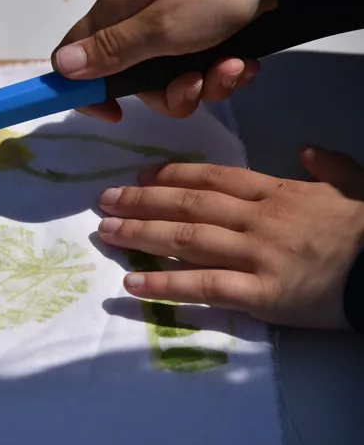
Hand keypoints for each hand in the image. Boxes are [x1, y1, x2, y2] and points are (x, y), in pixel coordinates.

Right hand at [51, 0, 276, 120]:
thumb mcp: (163, 27)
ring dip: (205, 85)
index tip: (115, 113)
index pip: (74, 58)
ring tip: (232, 67)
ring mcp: (171, 33)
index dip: (85, 91)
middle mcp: (137, 27)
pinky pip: (201, 72)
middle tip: (195, 82)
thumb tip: (60, 68)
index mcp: (115, 17)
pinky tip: (244, 61)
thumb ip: (112, 51)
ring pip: (172, 83)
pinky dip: (223, 73)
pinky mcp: (203, 36)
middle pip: (132, 83)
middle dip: (169, 94)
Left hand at [95, 146, 363, 329]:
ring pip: (188, 240)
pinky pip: (205, 287)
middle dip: (142, 201)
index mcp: (277, 192)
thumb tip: (306, 150)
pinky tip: (132, 284)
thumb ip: (327, 166)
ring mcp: (258, 256)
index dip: (172, 175)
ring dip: (141, 234)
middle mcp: (259, 219)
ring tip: (107, 232)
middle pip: (189, 205)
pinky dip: (166, 285)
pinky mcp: (262, 295)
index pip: (214, 178)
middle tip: (105, 200)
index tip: (140, 175)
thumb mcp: (355, 185)